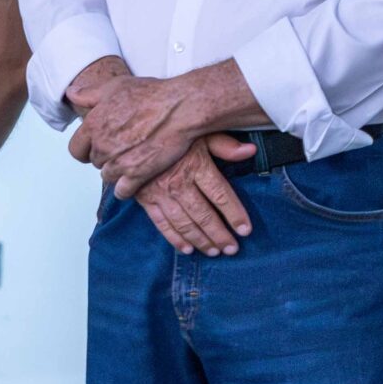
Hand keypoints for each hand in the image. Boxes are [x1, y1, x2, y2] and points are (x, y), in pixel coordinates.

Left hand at [75, 72, 216, 197]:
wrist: (180, 109)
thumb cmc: (151, 95)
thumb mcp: (115, 86)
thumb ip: (88, 93)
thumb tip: (71, 93)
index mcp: (93, 125)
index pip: (75, 149)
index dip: (85, 148)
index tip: (96, 146)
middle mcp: (102, 146)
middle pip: (95, 162)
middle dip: (105, 156)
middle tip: (122, 146)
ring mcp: (119, 163)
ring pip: (108, 176)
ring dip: (117, 170)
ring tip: (131, 159)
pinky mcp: (136, 175)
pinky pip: (122, 191)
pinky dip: (127, 187)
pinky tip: (135, 177)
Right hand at [132, 136, 258, 255]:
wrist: (132, 132)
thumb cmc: (171, 131)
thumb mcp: (200, 131)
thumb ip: (224, 145)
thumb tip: (250, 151)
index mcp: (196, 165)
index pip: (220, 195)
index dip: (234, 214)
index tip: (245, 230)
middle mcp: (178, 182)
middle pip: (203, 214)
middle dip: (219, 235)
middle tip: (232, 249)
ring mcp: (161, 193)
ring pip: (184, 223)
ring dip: (201, 240)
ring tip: (215, 252)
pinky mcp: (146, 200)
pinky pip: (162, 224)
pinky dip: (175, 239)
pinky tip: (187, 249)